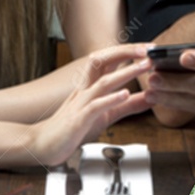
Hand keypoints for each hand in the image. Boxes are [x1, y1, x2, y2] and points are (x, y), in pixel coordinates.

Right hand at [34, 44, 153, 166]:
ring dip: (126, 72)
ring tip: (145, 66)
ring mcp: (81, 103)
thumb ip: (128, 106)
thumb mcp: (106, 115)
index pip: (110, 61)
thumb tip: (150, 98)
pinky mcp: (78, 119)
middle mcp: (85, 89)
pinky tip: (125, 94)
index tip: (150, 49)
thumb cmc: (72, 129)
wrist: (43, 144)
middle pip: (104, 62)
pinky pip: (95, 106)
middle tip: (150, 50)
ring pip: (103, 81)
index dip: (129, 52)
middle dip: (127, 53)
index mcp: (91, 86)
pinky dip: (111, 99)